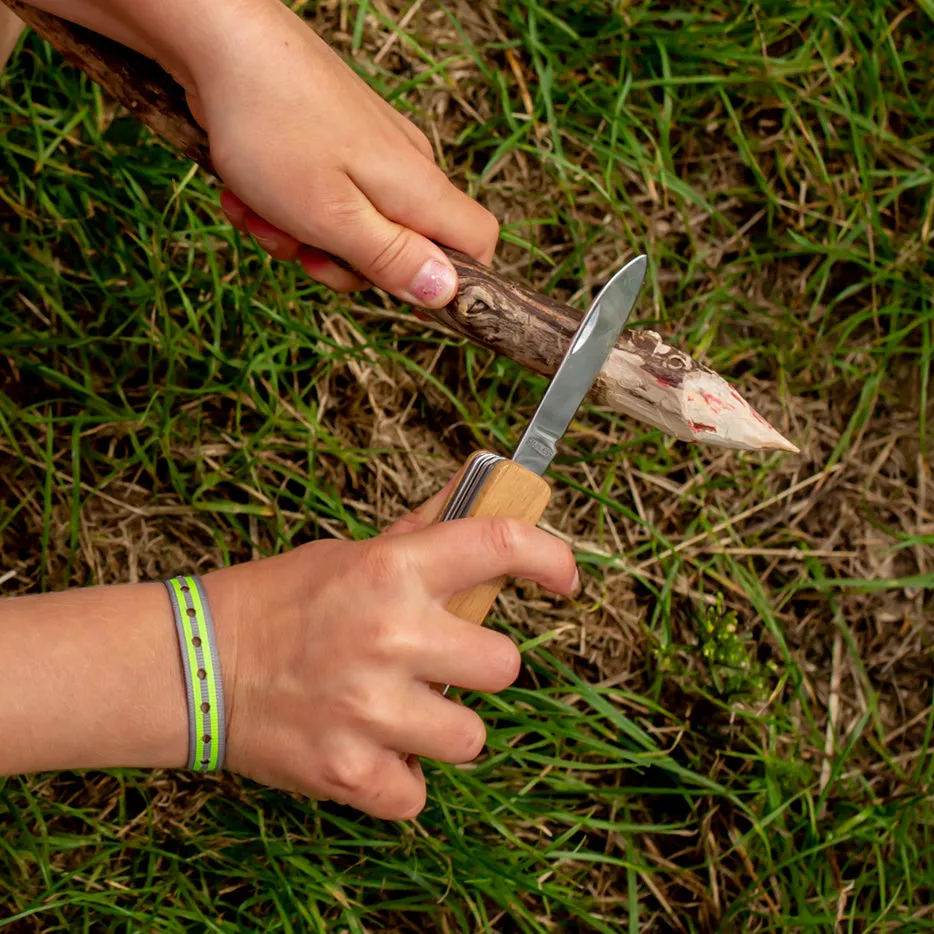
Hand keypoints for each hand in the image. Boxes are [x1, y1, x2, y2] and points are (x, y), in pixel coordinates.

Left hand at [179, 1, 498, 306]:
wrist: (220, 40)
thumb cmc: (275, 128)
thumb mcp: (333, 217)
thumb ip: (391, 259)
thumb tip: (445, 293)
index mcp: (419, 190)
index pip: (479, 242)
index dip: (452, 279)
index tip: (394, 289)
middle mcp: (405, 169)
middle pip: (404, 249)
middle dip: (347, 266)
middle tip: (304, 253)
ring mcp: (369, 154)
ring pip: (352, 228)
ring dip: (302, 238)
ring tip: (261, 214)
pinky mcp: (333, 143)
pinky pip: (322, 199)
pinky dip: (283, 208)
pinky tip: (247, 194)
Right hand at [203, 485, 577, 820]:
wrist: (193, 664)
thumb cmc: (278, 601)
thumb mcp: (351, 553)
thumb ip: (422, 531)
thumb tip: (480, 481)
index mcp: (392, 571)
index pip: (499, 547)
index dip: (549, 559)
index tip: (564, 579)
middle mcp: (391, 636)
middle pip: (505, 666)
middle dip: (478, 667)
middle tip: (437, 663)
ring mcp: (372, 709)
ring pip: (471, 738)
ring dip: (442, 730)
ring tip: (397, 711)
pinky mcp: (349, 771)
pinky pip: (418, 795)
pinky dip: (399, 780)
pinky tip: (370, 752)